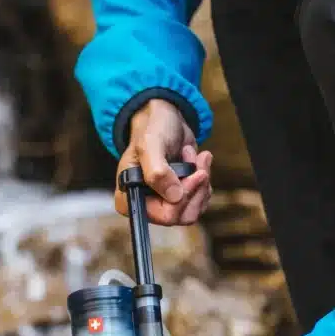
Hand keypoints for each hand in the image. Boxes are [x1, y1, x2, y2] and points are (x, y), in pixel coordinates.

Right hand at [115, 99, 213, 225]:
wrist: (165, 120)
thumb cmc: (152, 130)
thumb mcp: (150, 145)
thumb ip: (157, 172)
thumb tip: (174, 196)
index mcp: (130, 200)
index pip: (162, 215)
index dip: (182, 199)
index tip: (194, 174)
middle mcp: (147, 207)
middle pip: (183, 216)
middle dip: (196, 187)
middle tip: (198, 163)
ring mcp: (164, 203)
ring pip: (195, 209)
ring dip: (202, 181)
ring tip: (193, 156)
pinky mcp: (180, 197)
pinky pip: (201, 200)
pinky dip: (204, 180)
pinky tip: (196, 160)